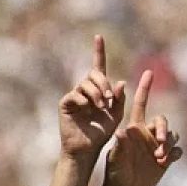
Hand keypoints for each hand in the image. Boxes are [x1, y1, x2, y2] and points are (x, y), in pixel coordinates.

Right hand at [58, 35, 125, 160]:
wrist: (88, 148)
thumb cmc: (102, 132)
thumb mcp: (116, 115)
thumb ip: (119, 99)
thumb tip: (121, 82)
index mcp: (99, 90)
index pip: (98, 67)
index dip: (98, 52)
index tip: (99, 37)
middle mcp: (85, 90)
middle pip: (94, 75)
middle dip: (104, 83)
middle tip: (109, 98)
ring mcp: (74, 96)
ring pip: (85, 84)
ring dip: (97, 93)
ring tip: (101, 106)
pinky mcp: (65, 103)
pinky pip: (75, 94)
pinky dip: (85, 100)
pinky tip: (88, 109)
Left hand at [105, 72, 182, 185]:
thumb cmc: (115, 170)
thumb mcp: (115, 158)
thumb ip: (119, 145)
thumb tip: (120, 132)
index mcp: (135, 128)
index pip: (141, 103)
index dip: (145, 88)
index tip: (148, 72)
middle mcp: (148, 133)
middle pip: (162, 121)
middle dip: (163, 129)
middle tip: (159, 143)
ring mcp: (158, 146)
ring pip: (172, 136)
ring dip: (168, 145)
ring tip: (159, 158)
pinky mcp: (166, 158)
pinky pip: (177, 150)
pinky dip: (175, 153)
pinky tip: (168, 161)